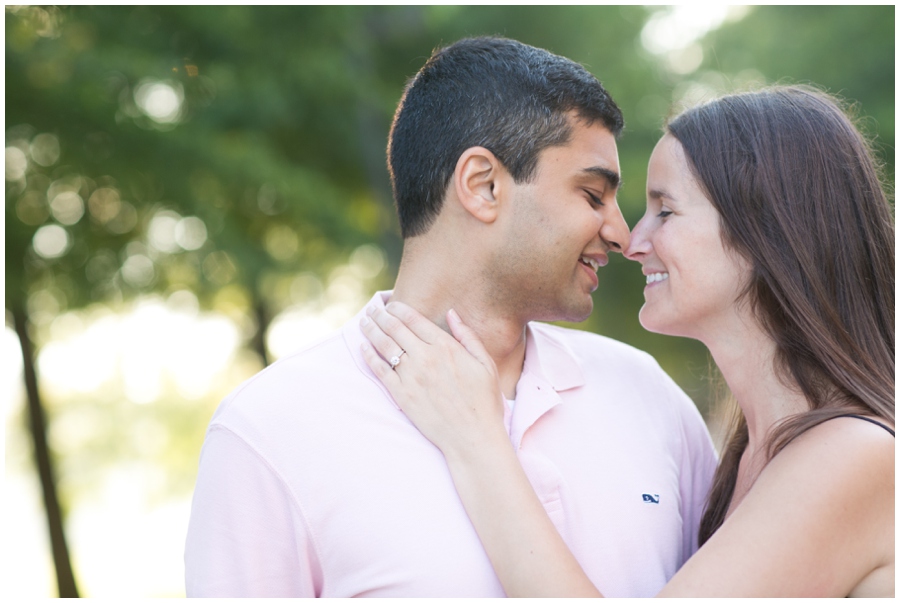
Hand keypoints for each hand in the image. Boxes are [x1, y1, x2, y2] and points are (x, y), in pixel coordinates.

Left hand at [360, 302, 506, 457]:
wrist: (472, 437)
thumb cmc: (484, 401)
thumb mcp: (485, 364)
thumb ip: (467, 336)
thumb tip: (452, 313)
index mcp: (446, 347)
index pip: (414, 319)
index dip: (399, 309)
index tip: (391, 305)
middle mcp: (425, 358)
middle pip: (395, 328)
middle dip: (381, 316)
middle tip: (372, 310)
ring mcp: (411, 377)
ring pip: (384, 346)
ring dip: (372, 331)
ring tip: (364, 323)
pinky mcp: (401, 395)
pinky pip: (380, 371)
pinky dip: (369, 357)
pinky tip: (363, 348)